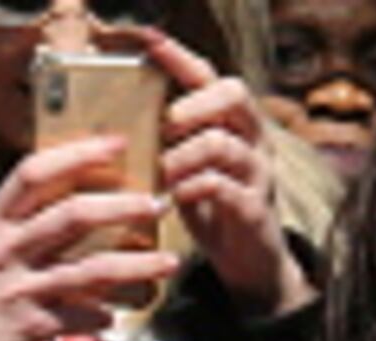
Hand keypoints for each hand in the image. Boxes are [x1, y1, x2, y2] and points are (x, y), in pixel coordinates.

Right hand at [0, 138, 179, 340]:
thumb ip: (12, 223)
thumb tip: (56, 201)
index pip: (35, 171)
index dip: (79, 153)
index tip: (116, 143)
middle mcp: (4, 249)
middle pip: (73, 214)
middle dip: (123, 206)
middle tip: (157, 202)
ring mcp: (17, 288)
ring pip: (89, 269)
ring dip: (135, 265)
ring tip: (167, 262)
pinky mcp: (27, 328)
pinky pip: (79, 318)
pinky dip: (103, 316)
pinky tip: (115, 314)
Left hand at [143, 31, 311, 319]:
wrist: (251, 264)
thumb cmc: (212, 208)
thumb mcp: (190, 167)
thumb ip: (170, 141)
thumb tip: (118, 121)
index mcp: (233, 122)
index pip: (209, 75)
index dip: (180, 57)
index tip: (150, 41)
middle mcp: (252, 138)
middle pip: (232, 93)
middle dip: (191, 104)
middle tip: (164, 127)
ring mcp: (258, 172)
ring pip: (221, 142)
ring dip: (181, 155)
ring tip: (161, 172)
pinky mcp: (254, 208)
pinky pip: (222, 186)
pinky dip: (191, 189)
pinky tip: (173, 198)